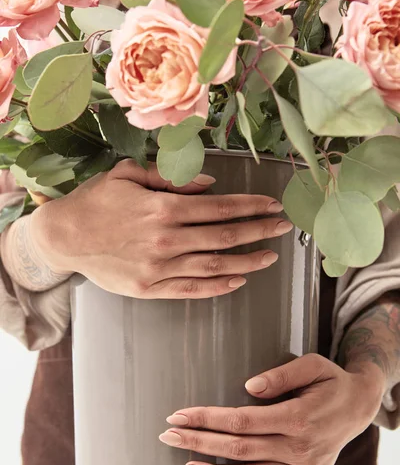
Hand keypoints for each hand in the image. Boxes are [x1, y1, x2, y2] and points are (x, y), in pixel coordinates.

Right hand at [31, 160, 292, 298]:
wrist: (64, 237)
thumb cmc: (96, 201)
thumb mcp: (129, 175)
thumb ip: (171, 178)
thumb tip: (211, 184)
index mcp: (163, 208)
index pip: (221, 207)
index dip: (251, 207)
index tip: (272, 207)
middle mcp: (166, 239)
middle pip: (225, 237)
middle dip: (259, 231)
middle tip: (283, 229)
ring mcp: (159, 267)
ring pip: (215, 266)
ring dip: (247, 261)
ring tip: (269, 257)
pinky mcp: (150, 289)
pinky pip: (191, 290)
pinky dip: (217, 287)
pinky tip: (237, 280)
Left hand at [160, 354, 384, 464]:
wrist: (360, 406)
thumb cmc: (331, 381)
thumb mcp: (312, 366)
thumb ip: (281, 375)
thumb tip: (249, 387)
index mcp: (298, 417)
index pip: (241, 421)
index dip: (207, 419)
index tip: (180, 415)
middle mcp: (300, 447)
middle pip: (239, 449)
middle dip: (200, 442)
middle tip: (169, 436)